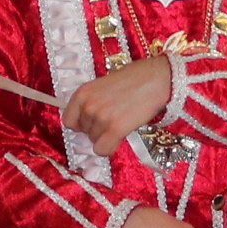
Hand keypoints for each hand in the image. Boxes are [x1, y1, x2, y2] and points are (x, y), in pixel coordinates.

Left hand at [63, 53, 179, 155]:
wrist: (157, 78)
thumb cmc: (136, 78)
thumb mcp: (104, 84)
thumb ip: (93, 100)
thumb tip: (89, 119)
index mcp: (82, 93)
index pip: (69, 121)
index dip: (82, 123)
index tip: (93, 122)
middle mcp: (88, 105)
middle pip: (83, 132)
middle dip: (97, 129)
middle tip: (115, 117)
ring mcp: (100, 118)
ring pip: (94, 141)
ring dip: (107, 136)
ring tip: (122, 121)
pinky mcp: (114, 129)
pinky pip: (103, 150)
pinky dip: (110, 147)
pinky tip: (121, 136)